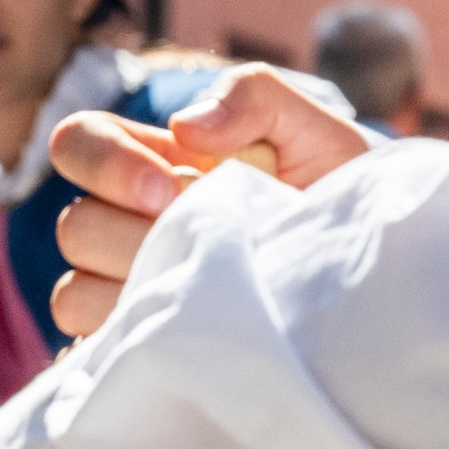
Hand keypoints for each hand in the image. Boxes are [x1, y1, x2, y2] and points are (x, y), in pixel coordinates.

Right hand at [45, 69, 370, 337]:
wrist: (373, 277)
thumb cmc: (338, 193)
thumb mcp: (314, 130)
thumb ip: (253, 95)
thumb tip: (186, 129)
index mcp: (152, 160)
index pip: (77, 142)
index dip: (106, 162)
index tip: (168, 186)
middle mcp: (126, 225)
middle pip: (76, 226)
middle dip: (139, 236)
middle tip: (210, 244)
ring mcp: (129, 289)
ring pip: (75, 294)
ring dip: (140, 290)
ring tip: (212, 291)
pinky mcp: (139, 350)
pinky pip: (95, 354)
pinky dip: (134, 344)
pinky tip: (193, 334)